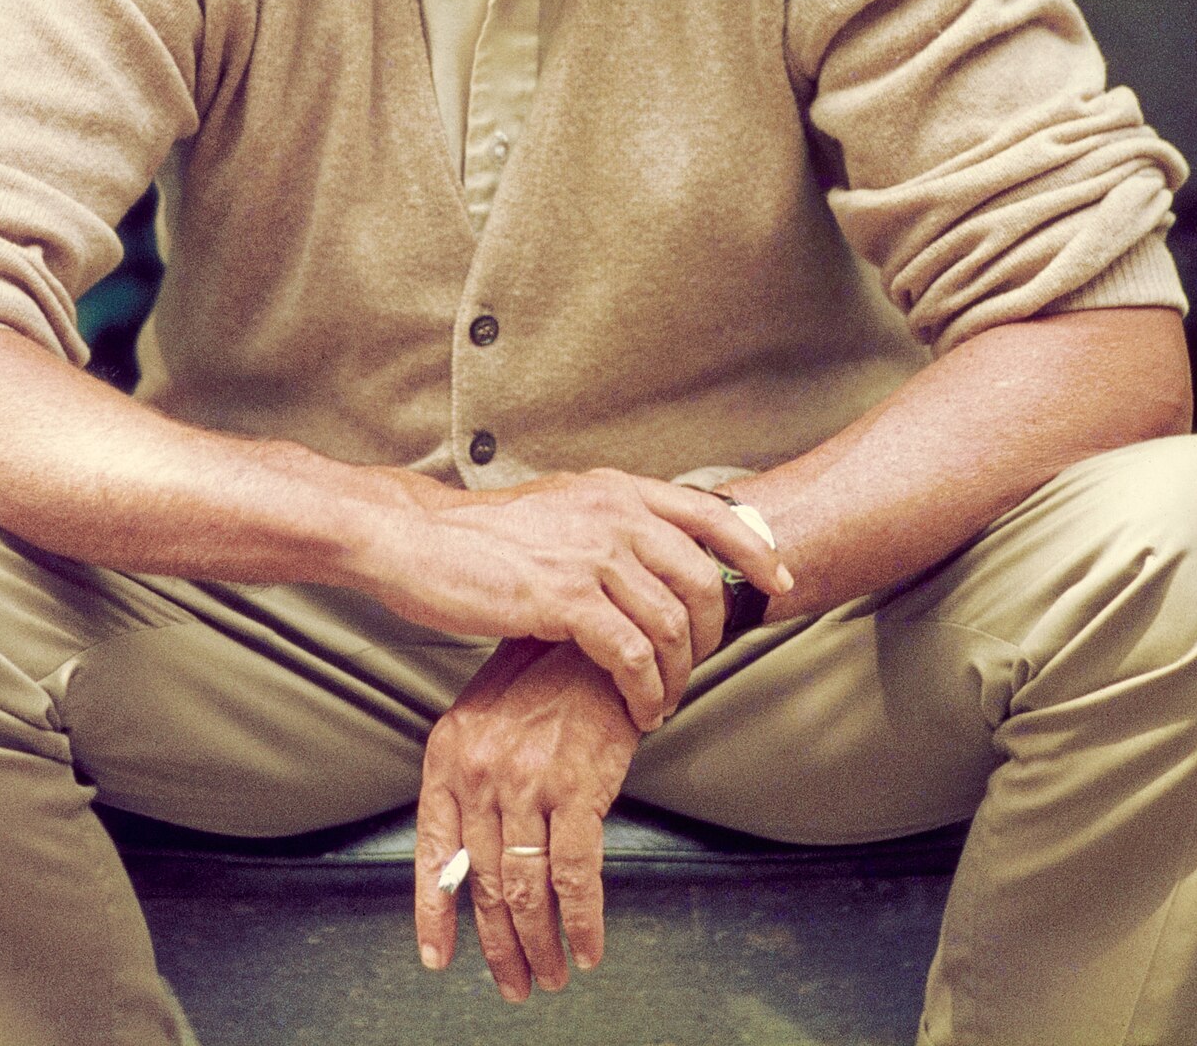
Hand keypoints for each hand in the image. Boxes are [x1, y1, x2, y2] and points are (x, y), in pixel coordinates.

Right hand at [371, 467, 791, 730]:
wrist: (417, 541)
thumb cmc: (482, 535)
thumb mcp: (559, 506)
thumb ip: (609, 521)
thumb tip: (652, 551)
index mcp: (615, 489)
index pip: (711, 513)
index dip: (754, 550)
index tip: (778, 581)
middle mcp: (612, 513)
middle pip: (701, 579)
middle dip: (712, 633)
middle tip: (697, 667)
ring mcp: (591, 554)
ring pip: (672, 624)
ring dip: (679, 674)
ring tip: (664, 700)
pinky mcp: (564, 600)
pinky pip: (633, 656)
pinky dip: (647, 691)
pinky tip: (639, 708)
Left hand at [414, 640, 640, 998]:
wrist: (598, 635)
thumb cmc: (547, 671)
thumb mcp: (489, 712)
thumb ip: (474, 777)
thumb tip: (470, 854)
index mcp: (449, 751)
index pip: (434, 849)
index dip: (434, 910)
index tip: (439, 957)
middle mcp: (479, 771)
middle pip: (486, 882)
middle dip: (500, 944)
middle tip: (515, 983)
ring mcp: (526, 782)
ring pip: (526, 890)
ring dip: (539, 945)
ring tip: (550, 975)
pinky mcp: (575, 789)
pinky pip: (575, 877)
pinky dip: (583, 922)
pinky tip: (589, 947)